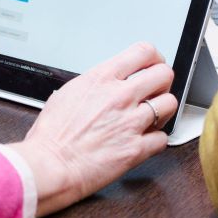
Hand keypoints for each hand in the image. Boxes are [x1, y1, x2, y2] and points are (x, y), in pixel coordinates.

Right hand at [10, 43, 178, 216]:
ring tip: (152, 117)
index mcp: (101, 79)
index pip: (143, 52)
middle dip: (162, 82)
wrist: (48, 165)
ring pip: (170, 103)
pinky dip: (156, 140)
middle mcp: (120, 96)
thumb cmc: (50, 135)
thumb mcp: (68, 93)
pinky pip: (162, 138)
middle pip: (164, 74)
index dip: (154, 57)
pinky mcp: (135, 149)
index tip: (153, 64)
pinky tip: (144, 141)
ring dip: (163, 110)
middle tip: (155, 91)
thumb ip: (93, 84)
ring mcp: (130, 122)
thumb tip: (105, 83)